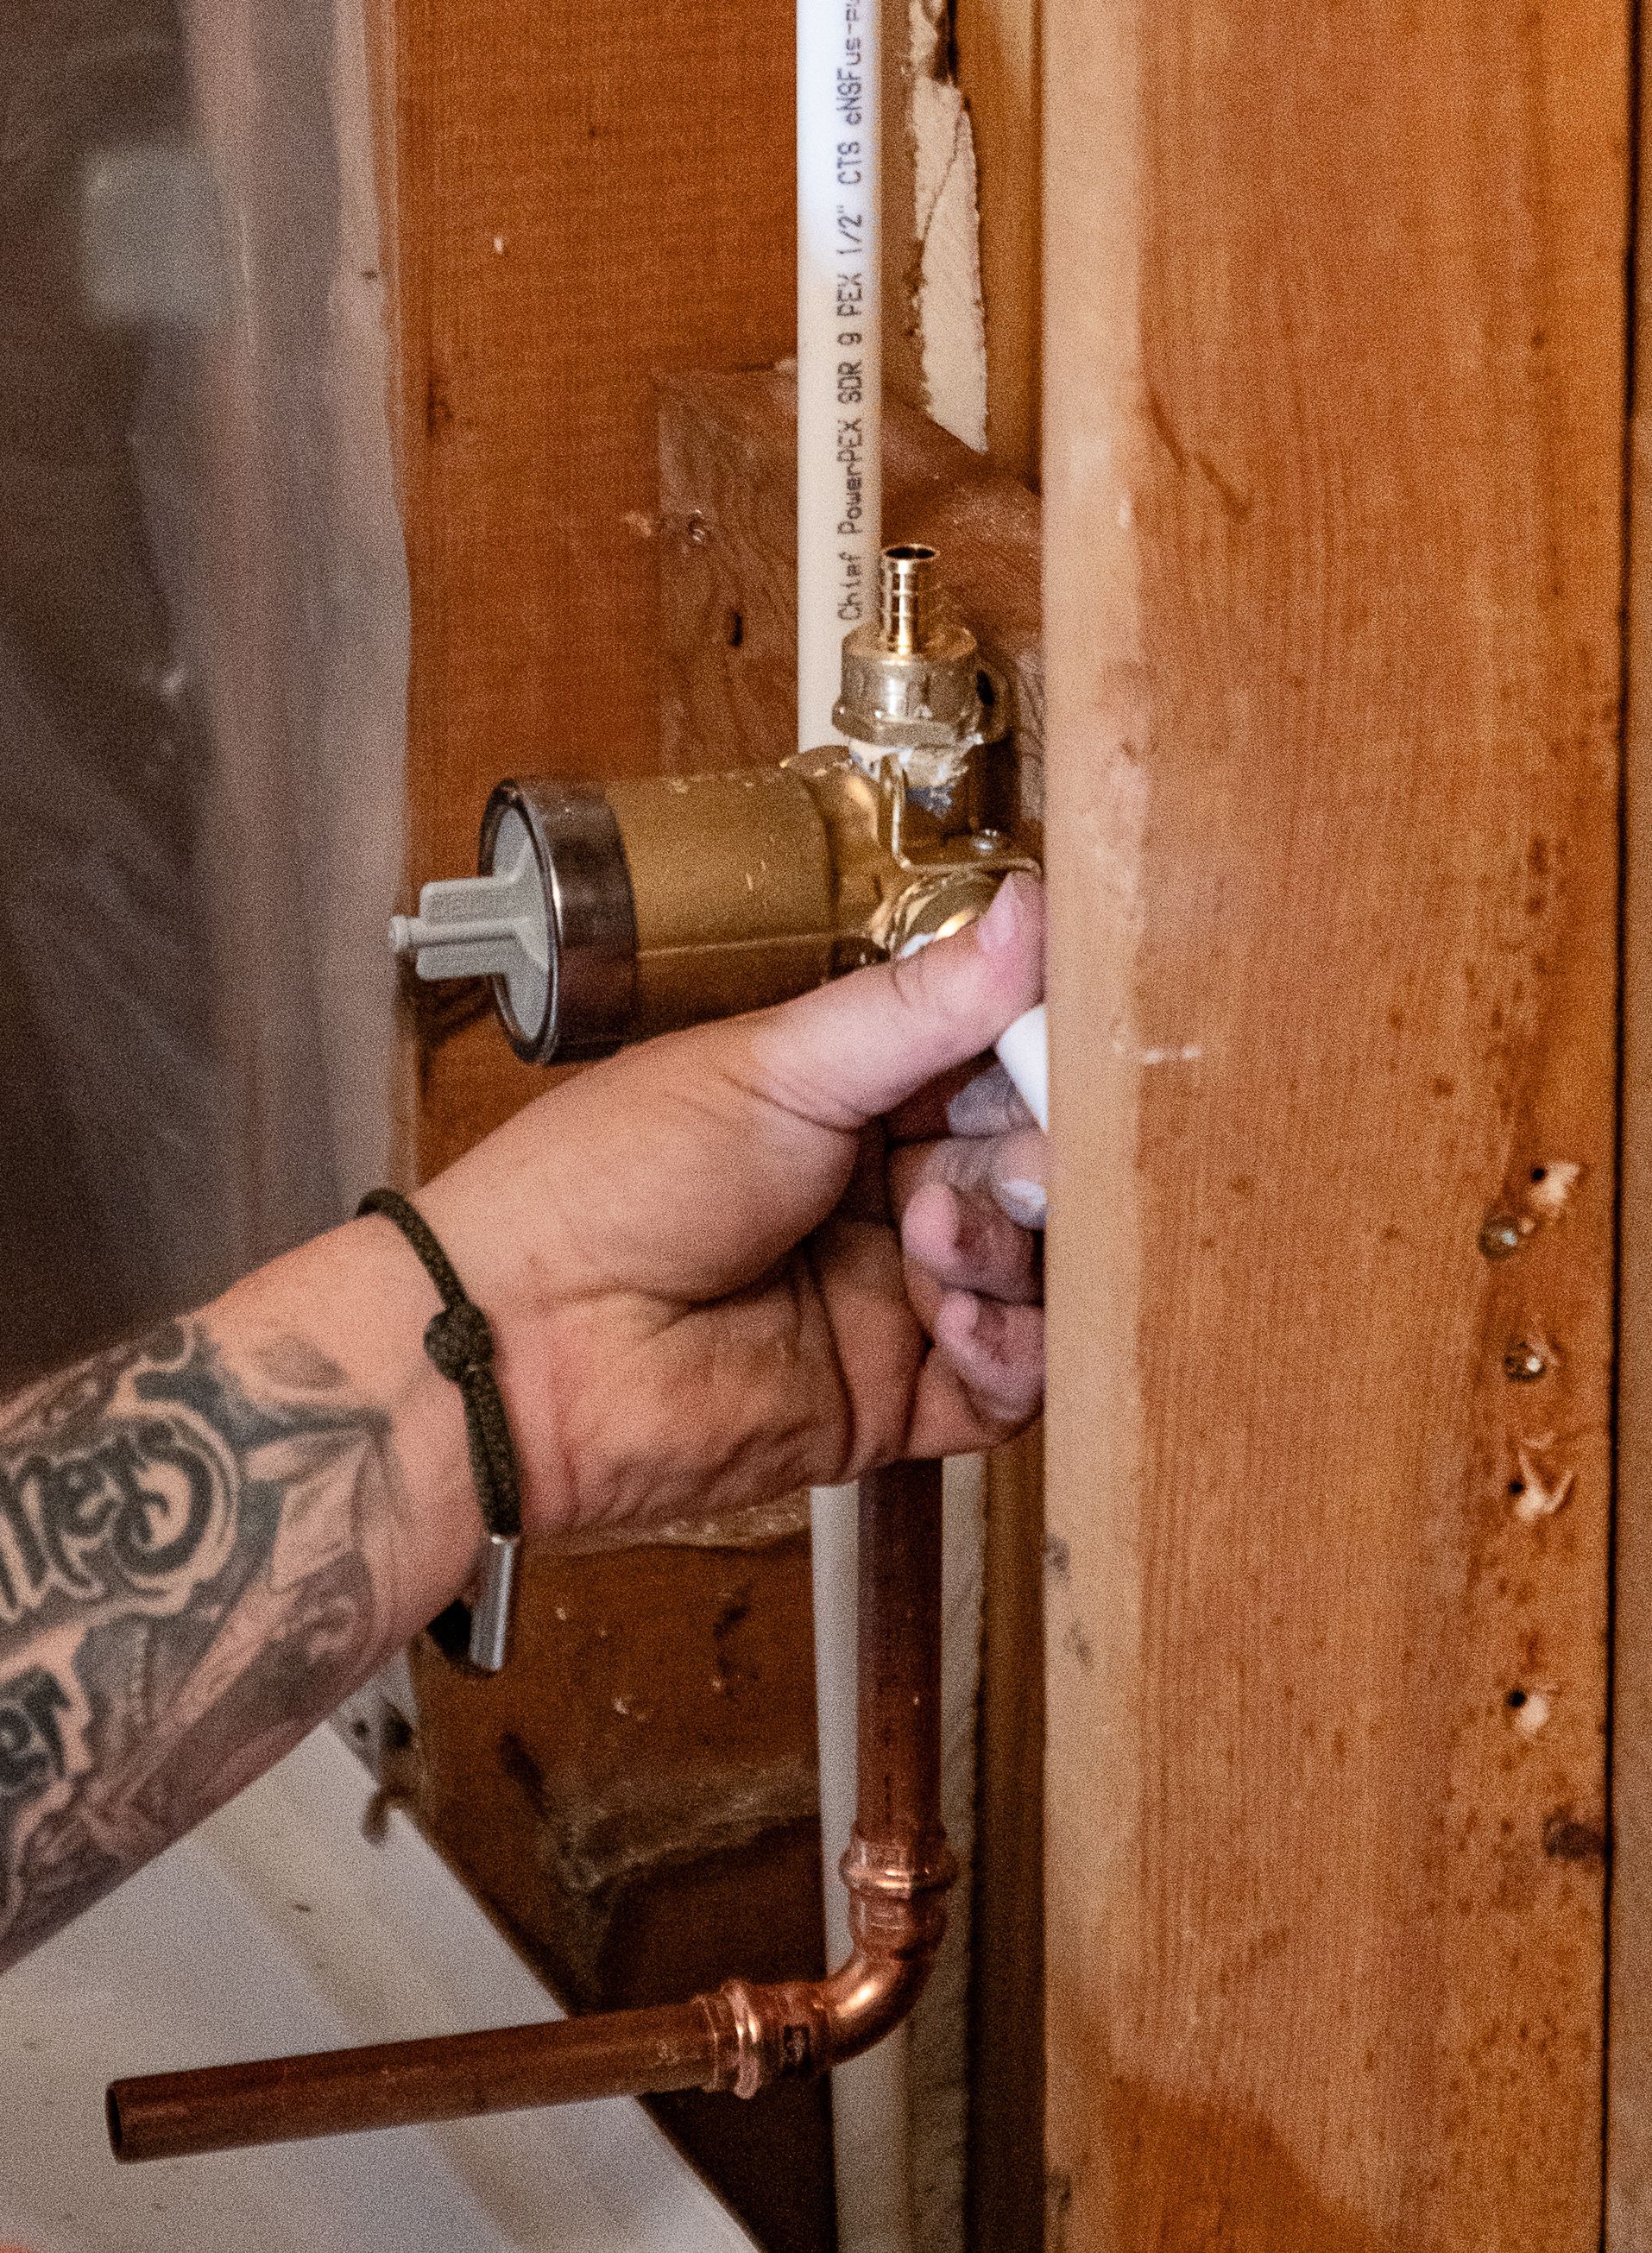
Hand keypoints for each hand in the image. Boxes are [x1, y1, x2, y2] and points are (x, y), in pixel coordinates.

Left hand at [418, 874, 1046, 1537]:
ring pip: (1033, 1280)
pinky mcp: (893, 1401)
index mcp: (848, 1100)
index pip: (993, 1071)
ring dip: (1015, 1258)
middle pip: (1029, 1176)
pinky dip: (1009, 1354)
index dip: (1040, 1064)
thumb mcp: (775, 1068)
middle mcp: (880, 1197)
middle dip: (1036, 1168)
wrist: (523, 1343)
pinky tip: (954, 1323)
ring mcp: (890, 1302)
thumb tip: (1029, 909)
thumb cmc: (612, 1182)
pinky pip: (1006, 1388)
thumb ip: (917, 1006)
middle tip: (1011, 1166)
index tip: (1071, 1050)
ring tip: (941, 1243)